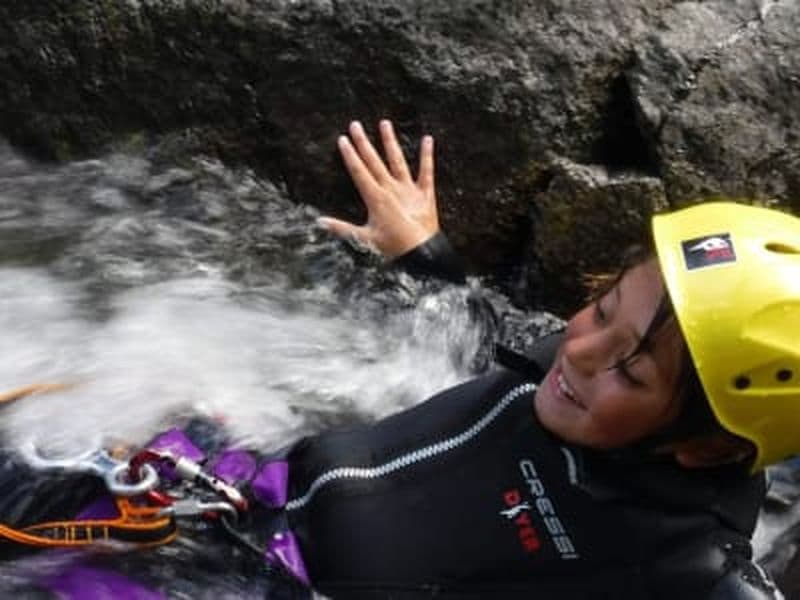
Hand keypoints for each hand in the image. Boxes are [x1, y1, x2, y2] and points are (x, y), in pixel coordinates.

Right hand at [318, 119, 439, 257]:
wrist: (420, 253)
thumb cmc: (393, 247)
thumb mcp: (364, 239)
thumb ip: (341, 228)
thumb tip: (320, 222)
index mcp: (375, 198)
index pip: (359, 172)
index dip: (350, 155)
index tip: (342, 140)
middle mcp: (391, 189)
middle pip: (374, 162)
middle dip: (363, 143)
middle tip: (355, 125)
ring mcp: (408, 190)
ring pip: (397, 161)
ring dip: (390, 142)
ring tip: (385, 123)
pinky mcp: (425, 194)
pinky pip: (427, 171)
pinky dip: (427, 156)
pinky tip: (428, 139)